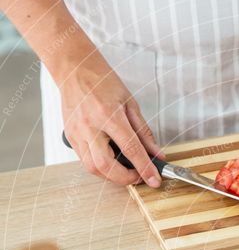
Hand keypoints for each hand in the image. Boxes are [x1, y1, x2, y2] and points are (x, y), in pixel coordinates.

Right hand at [60, 49, 163, 186]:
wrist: (75, 69)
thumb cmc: (103, 82)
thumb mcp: (130, 103)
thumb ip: (144, 132)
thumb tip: (156, 153)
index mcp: (109, 115)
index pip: (131, 149)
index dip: (145, 168)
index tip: (155, 180)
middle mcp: (90, 126)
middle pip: (106, 166)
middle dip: (125, 178)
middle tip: (139, 176)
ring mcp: (77, 133)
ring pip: (93, 167)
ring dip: (112, 175)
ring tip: (125, 169)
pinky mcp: (70, 137)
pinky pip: (85, 160)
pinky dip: (101, 166)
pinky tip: (111, 160)